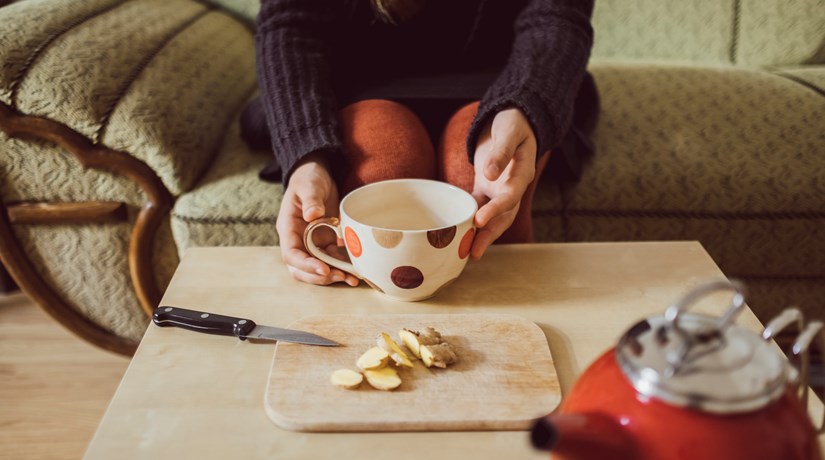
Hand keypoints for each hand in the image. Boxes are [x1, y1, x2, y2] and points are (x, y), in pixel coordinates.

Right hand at [276, 156, 358, 285]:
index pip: (291, 254)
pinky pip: (332, 261)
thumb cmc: (309, 179)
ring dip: (334, 276)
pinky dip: (343, 268)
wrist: (317, 176)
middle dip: (320, 277)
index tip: (323, 269)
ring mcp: (312, 243)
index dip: (305, 265)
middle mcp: (298, 240)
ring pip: (318, 268)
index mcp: (288, 228)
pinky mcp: (326, 243)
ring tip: (352, 279)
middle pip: (301, 269)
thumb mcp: (309, 185)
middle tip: (339, 276)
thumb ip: (311, 199)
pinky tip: (357, 271)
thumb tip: (311, 215)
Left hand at [470, 107, 536, 258]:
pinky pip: (477, 207)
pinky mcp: (486, 188)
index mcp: (522, 174)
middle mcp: (512, 187)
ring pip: (491, 216)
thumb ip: (501, 151)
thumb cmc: (513, 123)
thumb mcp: (509, 132)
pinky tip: (456, 232)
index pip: (511, 196)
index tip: (480, 220)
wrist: (513, 120)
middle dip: (489, 235)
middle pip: (503, 216)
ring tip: (464, 252)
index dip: (496, 210)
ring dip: (479, 234)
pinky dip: (468, 219)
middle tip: (474, 252)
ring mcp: (499, 189)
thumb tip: (490, 173)